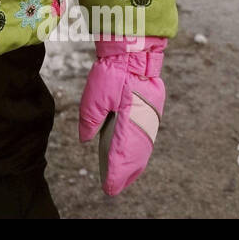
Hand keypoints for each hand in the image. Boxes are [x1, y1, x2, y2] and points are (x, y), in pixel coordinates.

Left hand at [78, 36, 165, 195]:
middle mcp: (142, 123)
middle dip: (125, 174)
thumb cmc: (112, 72)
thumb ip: (90, 119)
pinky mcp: (151, 112)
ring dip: (134, 164)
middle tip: (114, 187)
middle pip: (136, 156)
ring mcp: (150, 118)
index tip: (108, 187)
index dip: (115, 173)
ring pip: (142, 149)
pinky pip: (146, 137)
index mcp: (128, 121)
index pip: (122, 154)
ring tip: (123, 177)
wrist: (134, 52)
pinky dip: (139, 151)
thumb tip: (87, 140)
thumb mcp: (94, 96)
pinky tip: (133, 157)